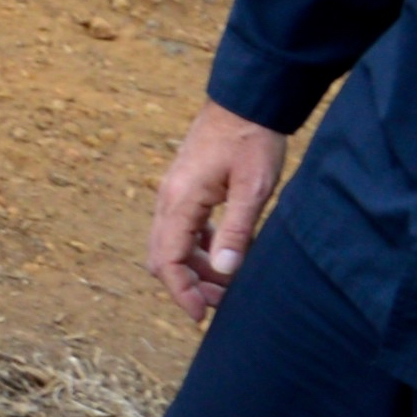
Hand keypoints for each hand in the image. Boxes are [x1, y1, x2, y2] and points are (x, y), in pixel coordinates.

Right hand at [148, 108, 292, 322]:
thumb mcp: (253, 188)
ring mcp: (174, 193)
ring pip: (172, 244)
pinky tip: (226, 251)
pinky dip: (198, 248)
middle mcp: (168, 199)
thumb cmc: (252, 139)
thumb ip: (236, 231)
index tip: (200, 316)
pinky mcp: (186, 188)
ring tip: (229, 280)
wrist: (246, 99)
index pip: (168, 260)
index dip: (181, 292)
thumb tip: (223, 272)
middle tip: (221, 302)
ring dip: (195, 268)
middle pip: (162, 257)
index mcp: (179, 201)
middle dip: (187, 285)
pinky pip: (183, 229)